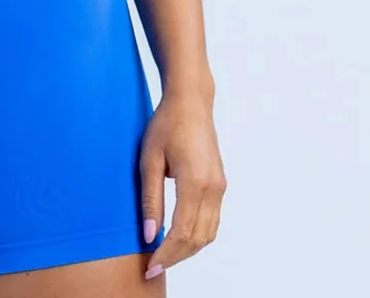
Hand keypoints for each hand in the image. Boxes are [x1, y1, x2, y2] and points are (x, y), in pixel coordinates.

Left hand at [139, 89, 225, 280]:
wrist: (191, 101)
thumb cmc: (166, 124)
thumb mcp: (149, 159)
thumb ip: (150, 199)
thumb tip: (149, 235)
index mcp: (195, 182)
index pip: (181, 232)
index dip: (166, 254)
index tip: (149, 267)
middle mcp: (213, 188)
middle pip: (197, 239)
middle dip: (175, 258)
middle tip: (152, 268)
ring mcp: (220, 187)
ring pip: (208, 234)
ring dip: (187, 250)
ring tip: (163, 256)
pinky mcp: (220, 184)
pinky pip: (212, 221)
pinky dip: (197, 236)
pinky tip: (178, 238)